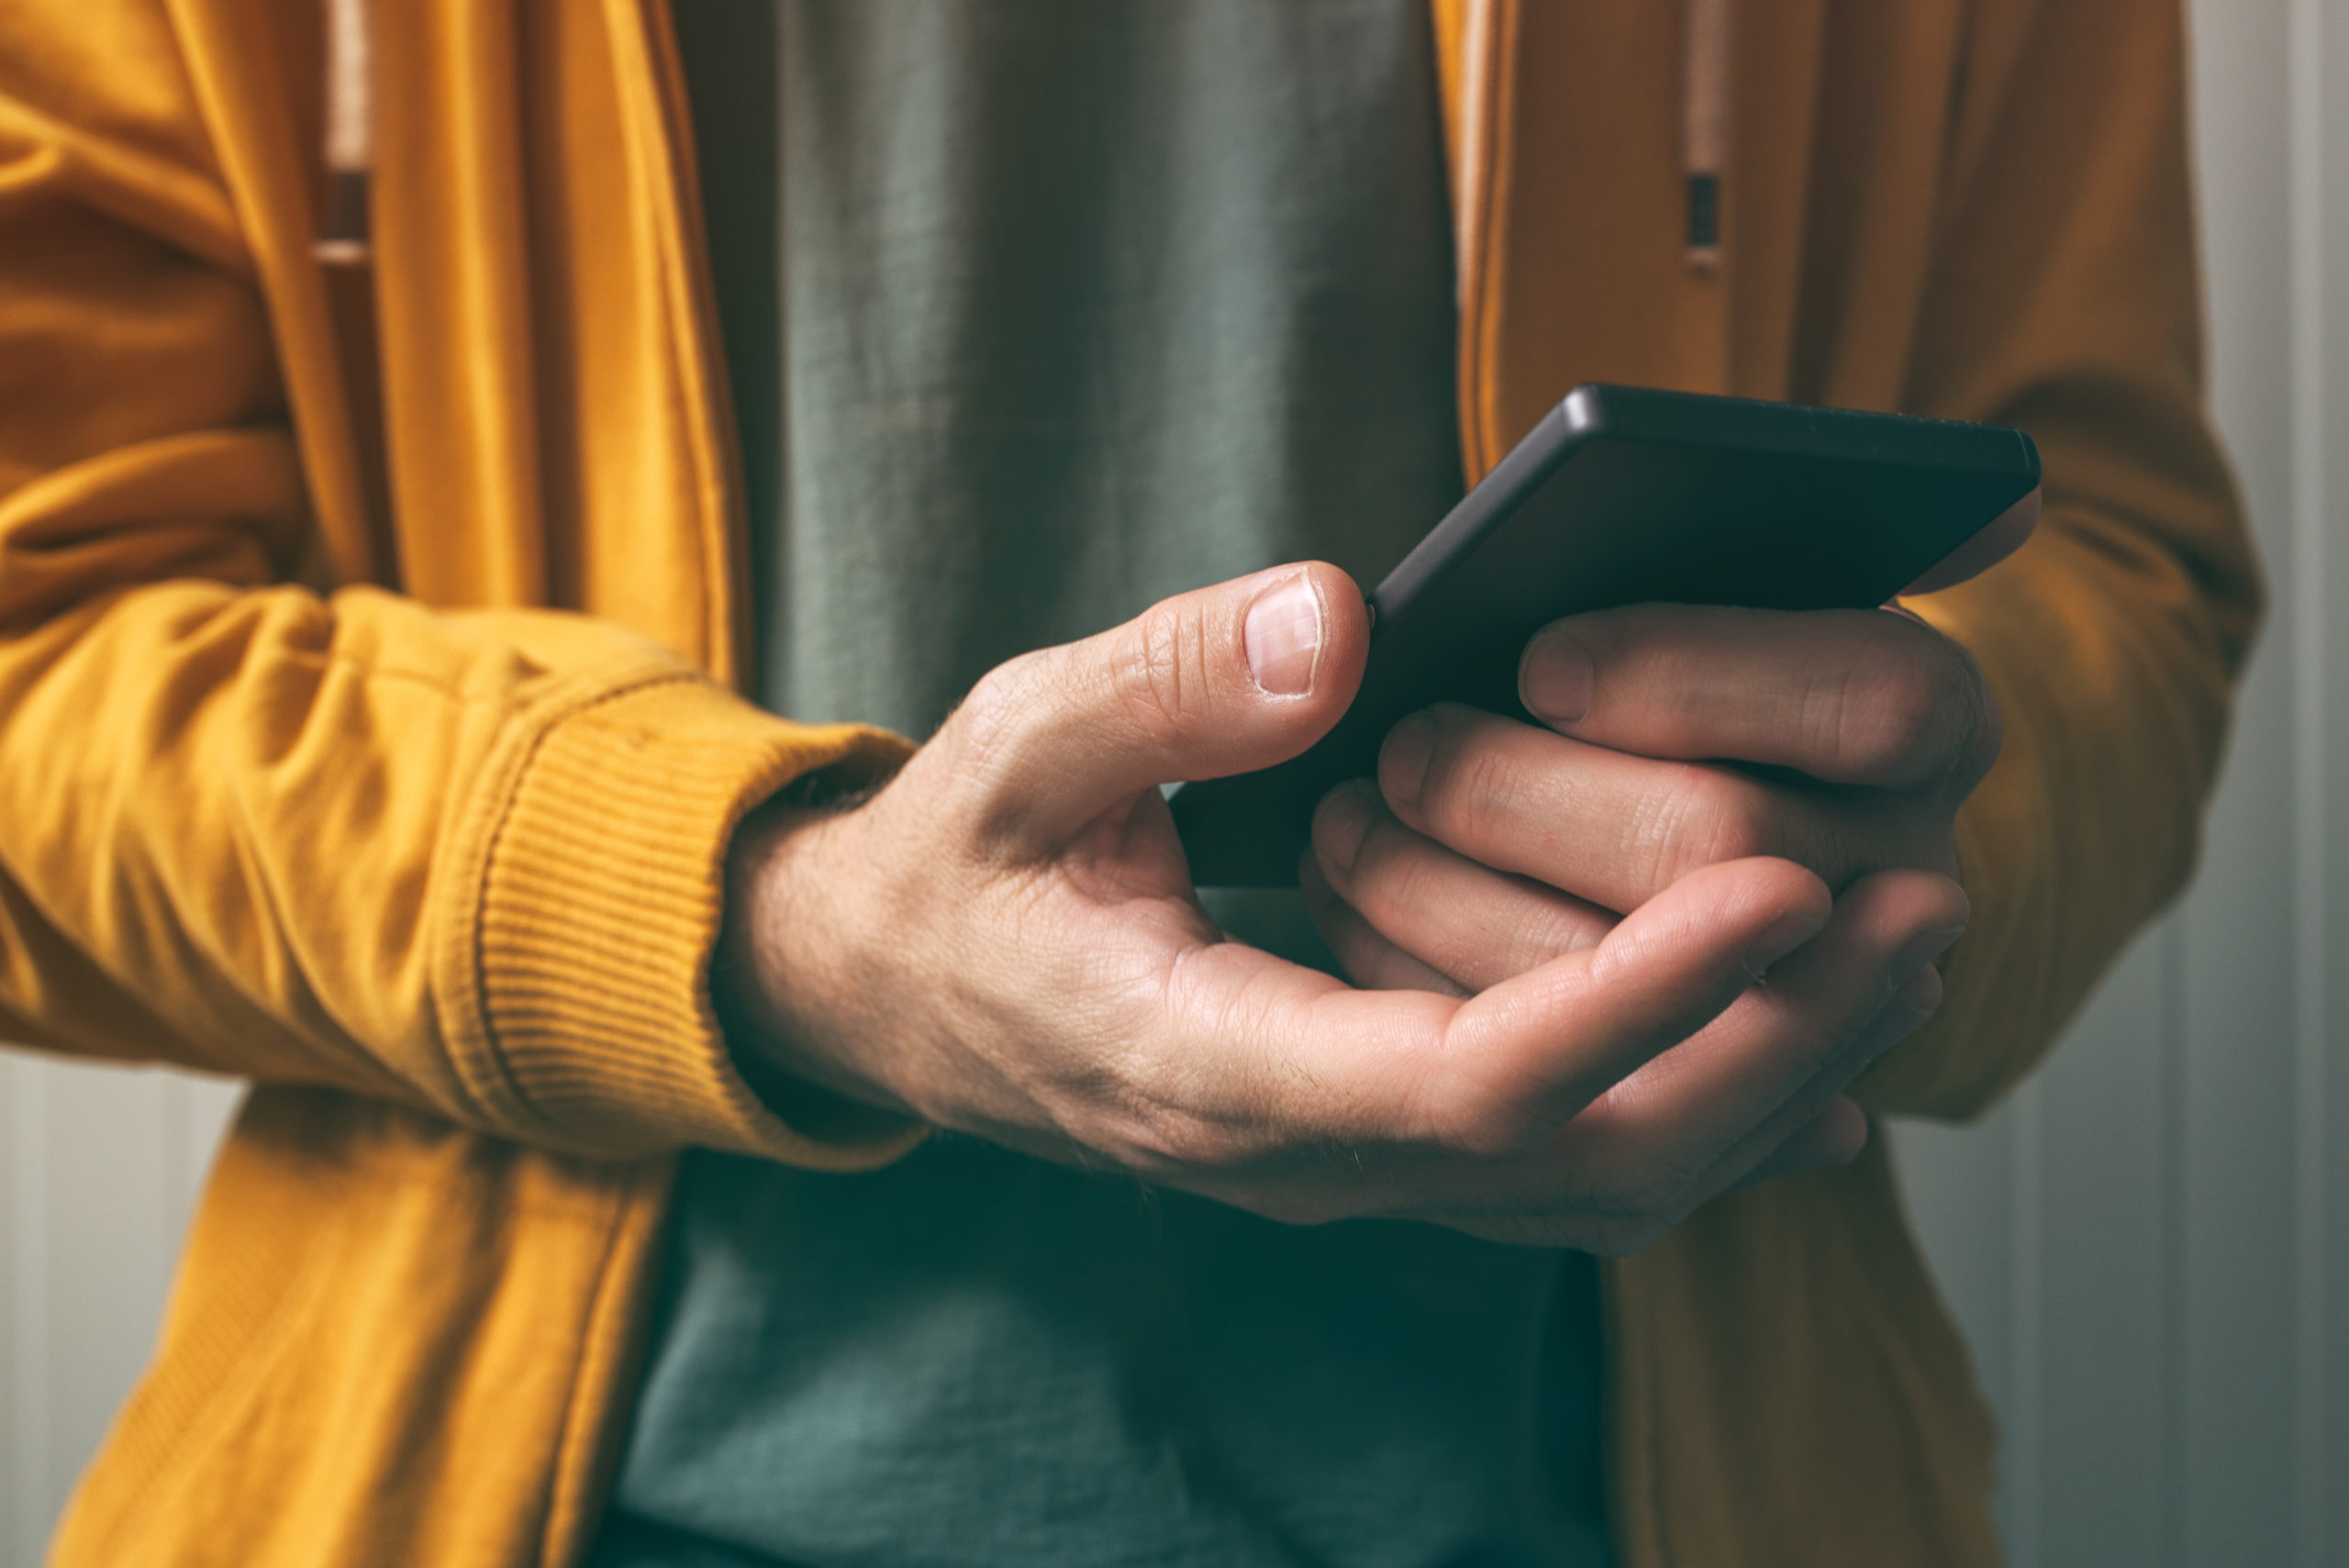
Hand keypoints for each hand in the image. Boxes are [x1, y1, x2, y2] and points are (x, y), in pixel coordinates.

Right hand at [719, 567, 1967, 1252]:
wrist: (912, 990)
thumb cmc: (966, 863)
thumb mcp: (1021, 743)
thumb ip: (1169, 686)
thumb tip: (1341, 625)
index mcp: (1206, 1068)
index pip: (1464, 1085)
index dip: (1636, 1000)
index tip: (1775, 886)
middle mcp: (1302, 1157)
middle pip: (1587, 1161)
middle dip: (1768, 1044)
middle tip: (1911, 901)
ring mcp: (1352, 1171)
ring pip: (1606, 1184)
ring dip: (1771, 1071)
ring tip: (1899, 935)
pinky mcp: (1385, 1146)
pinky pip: (1582, 1166)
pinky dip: (1714, 1104)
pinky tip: (1821, 1032)